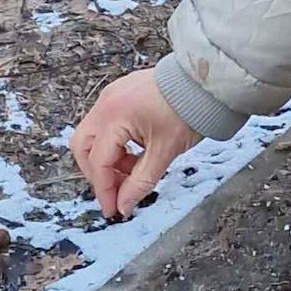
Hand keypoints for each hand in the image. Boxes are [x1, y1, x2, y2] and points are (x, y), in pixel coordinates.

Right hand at [72, 69, 201, 221]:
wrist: (206, 81)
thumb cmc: (189, 109)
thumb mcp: (165, 152)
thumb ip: (140, 182)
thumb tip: (124, 205)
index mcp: (114, 116)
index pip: (98, 162)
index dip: (104, 190)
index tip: (113, 209)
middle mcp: (106, 103)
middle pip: (84, 147)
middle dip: (97, 173)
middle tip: (117, 191)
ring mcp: (111, 96)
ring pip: (93, 136)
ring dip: (107, 159)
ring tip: (134, 170)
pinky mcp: (120, 94)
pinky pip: (105, 124)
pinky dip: (114, 144)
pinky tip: (135, 154)